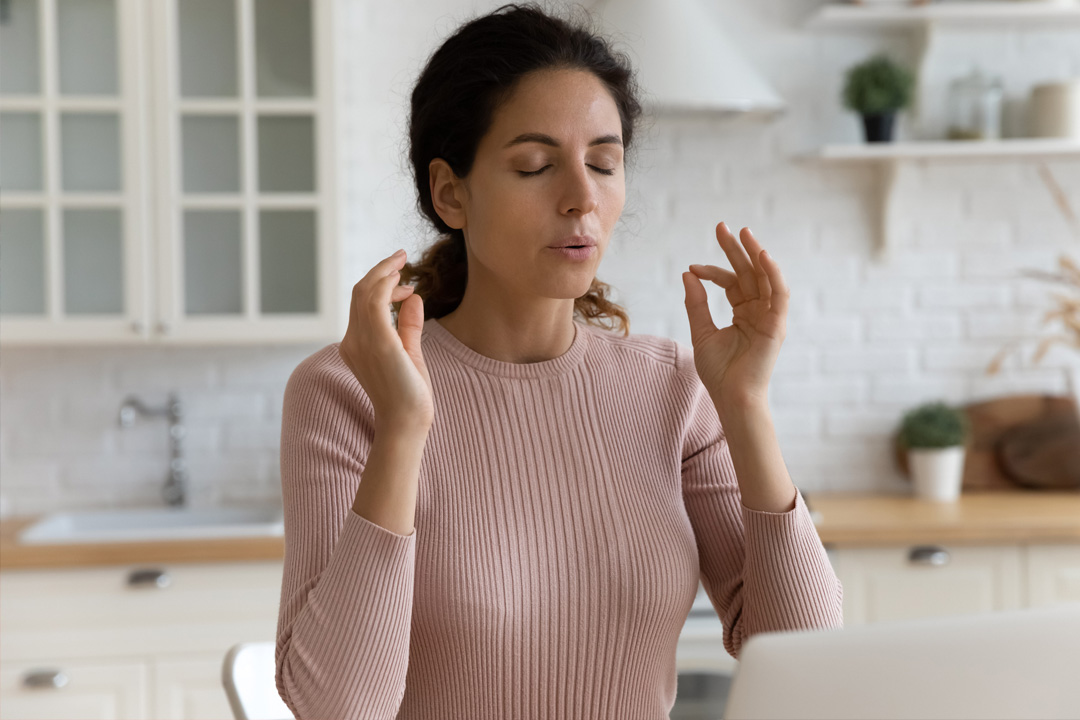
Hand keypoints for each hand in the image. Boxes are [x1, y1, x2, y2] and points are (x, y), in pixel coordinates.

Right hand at [339, 249, 433, 430]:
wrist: (407, 424)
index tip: (404, 282)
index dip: (380, 285)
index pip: (361, 304)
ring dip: (384, 272)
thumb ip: (408, 326)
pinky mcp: (378, 342)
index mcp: (355, 345)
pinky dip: (386, 284)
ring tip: (402, 261)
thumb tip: (413, 297)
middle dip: (380, 271)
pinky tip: (402, 281)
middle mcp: (352, 341)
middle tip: (401, 257)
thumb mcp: (410, 354)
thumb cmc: (409, 396)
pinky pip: (374, 301)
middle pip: (360, 293)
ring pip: (365, 292)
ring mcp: (362, 342)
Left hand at [681, 222, 789, 408]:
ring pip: (765, 277)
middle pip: (749, 273)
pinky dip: (773, 273)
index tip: (693, 267)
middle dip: (736, 249)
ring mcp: (770, 317)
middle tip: (721, 227)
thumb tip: (687, 274)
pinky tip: (762, 255)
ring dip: (756, 253)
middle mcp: (759, 311)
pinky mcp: (778, 324)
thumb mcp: (701, 332)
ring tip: (743, 232)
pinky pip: (779, 293)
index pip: (731, 283)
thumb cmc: (719, 372)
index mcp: (744, 313)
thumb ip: (696, 303)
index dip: (712, 271)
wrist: (732, 397)